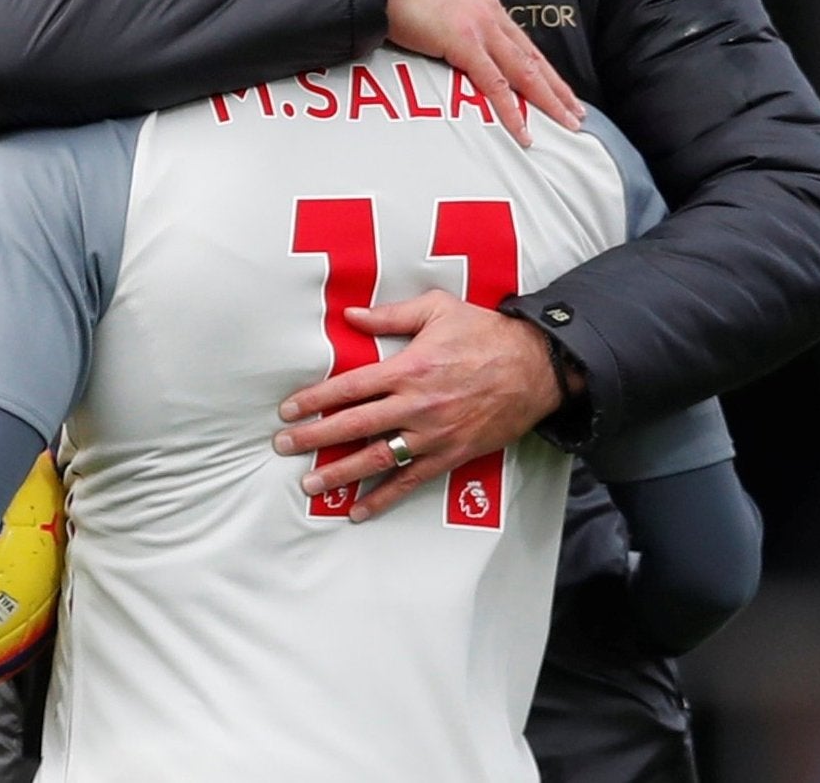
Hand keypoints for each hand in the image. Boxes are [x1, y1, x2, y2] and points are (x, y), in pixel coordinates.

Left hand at [273, 292, 561, 520]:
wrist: (536, 367)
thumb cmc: (485, 333)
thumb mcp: (438, 310)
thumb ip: (391, 315)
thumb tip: (350, 315)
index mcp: (408, 368)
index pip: (349, 388)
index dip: (314, 400)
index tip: (288, 411)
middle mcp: (416, 405)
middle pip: (354, 426)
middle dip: (315, 437)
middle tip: (284, 447)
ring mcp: (433, 434)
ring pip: (377, 458)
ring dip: (341, 473)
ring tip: (311, 484)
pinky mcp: (451, 455)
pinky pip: (411, 481)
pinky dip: (384, 498)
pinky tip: (360, 510)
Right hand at [381, 0, 582, 147]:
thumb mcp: (435, 1)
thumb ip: (450, 19)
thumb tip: (449, 38)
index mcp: (484, 2)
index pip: (520, 42)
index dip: (541, 68)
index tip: (557, 88)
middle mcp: (490, 13)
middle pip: (532, 57)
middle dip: (557, 88)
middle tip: (577, 113)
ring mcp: (480, 27)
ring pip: (524, 71)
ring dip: (548, 100)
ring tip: (566, 122)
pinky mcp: (463, 42)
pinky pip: (494, 83)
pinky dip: (511, 110)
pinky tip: (523, 130)